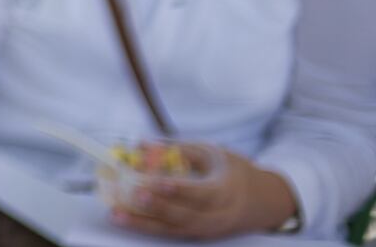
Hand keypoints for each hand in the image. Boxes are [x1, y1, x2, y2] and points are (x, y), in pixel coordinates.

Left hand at [111, 150, 298, 239]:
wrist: (265, 202)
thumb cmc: (234, 171)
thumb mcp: (213, 154)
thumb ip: (179, 149)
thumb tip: (141, 143)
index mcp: (227, 192)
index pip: (202, 193)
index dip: (178, 189)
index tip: (154, 181)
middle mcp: (219, 216)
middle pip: (187, 217)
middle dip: (158, 207)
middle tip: (132, 194)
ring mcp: (209, 231)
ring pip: (175, 230)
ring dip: (144, 223)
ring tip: (115, 214)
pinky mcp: (199, 236)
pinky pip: (172, 234)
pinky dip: (149, 227)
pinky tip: (126, 219)